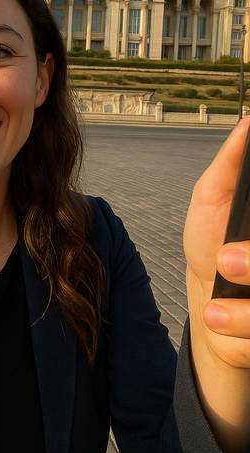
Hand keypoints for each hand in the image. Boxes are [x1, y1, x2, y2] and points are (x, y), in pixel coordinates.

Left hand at [184, 116, 249, 368]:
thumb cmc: (212, 242)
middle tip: (226, 263)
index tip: (233, 243)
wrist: (206, 301)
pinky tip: (216, 318)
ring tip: (214, 303)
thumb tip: (247, 123)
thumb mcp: (212, 198)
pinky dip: (238, 329)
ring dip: (243, 311)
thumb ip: (229, 165)